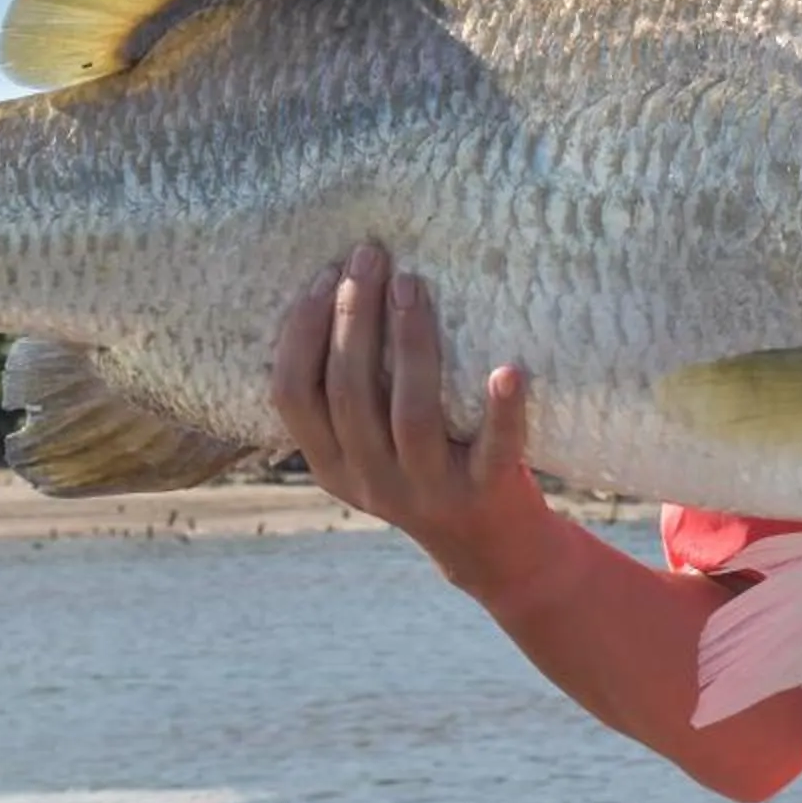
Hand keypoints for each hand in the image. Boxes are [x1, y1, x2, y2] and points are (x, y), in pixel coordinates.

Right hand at [269, 242, 556, 593]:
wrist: (491, 547)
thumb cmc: (427, 465)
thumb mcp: (369, 446)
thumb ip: (351, 392)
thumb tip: (340, 284)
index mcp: (330, 464)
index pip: (293, 394)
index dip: (301, 331)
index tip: (323, 273)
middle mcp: (371, 480)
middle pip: (348, 392)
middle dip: (353, 316)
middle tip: (369, 255)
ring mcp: (428, 490)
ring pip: (410, 413)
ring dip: (410, 343)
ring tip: (411, 283)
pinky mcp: (485, 492)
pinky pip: (494, 449)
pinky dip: (502, 410)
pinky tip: (507, 369)